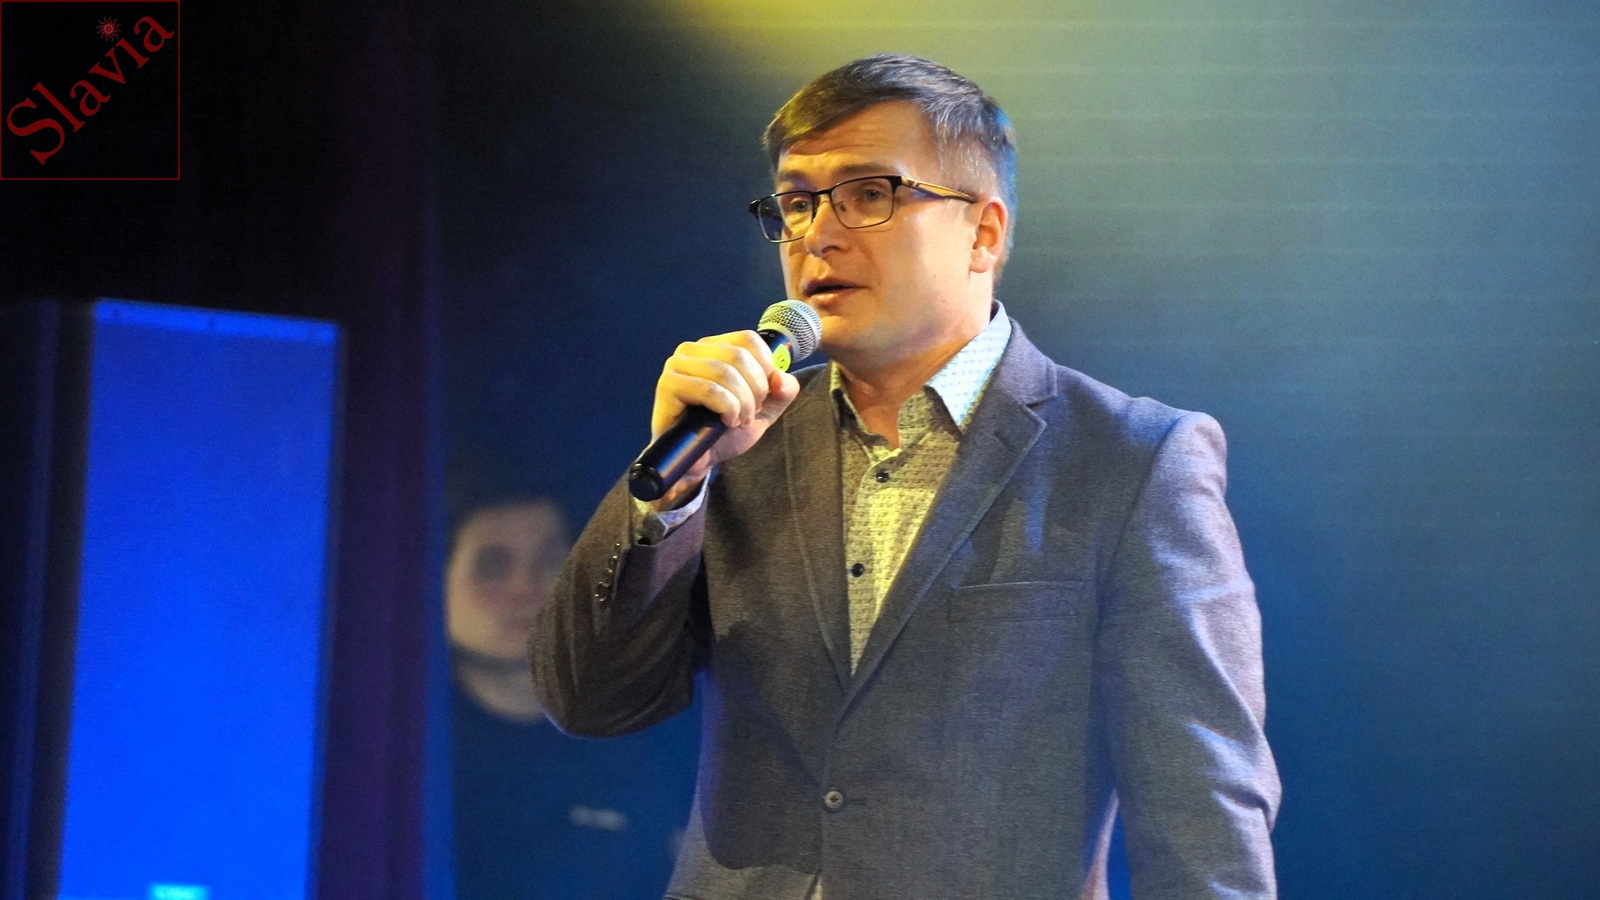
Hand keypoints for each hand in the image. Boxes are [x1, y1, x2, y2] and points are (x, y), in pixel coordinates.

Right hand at [649, 330, 801, 509]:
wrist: (699, 461)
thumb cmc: (724, 431)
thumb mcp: (764, 409)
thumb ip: (782, 391)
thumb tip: (782, 378)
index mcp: (714, 347)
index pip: (749, 340)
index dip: (765, 368)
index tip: (763, 395)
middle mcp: (692, 350)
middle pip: (739, 355)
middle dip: (755, 389)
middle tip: (751, 412)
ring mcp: (677, 366)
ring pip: (725, 373)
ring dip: (742, 403)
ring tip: (738, 420)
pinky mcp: (668, 385)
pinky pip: (710, 390)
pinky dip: (727, 409)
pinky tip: (725, 422)